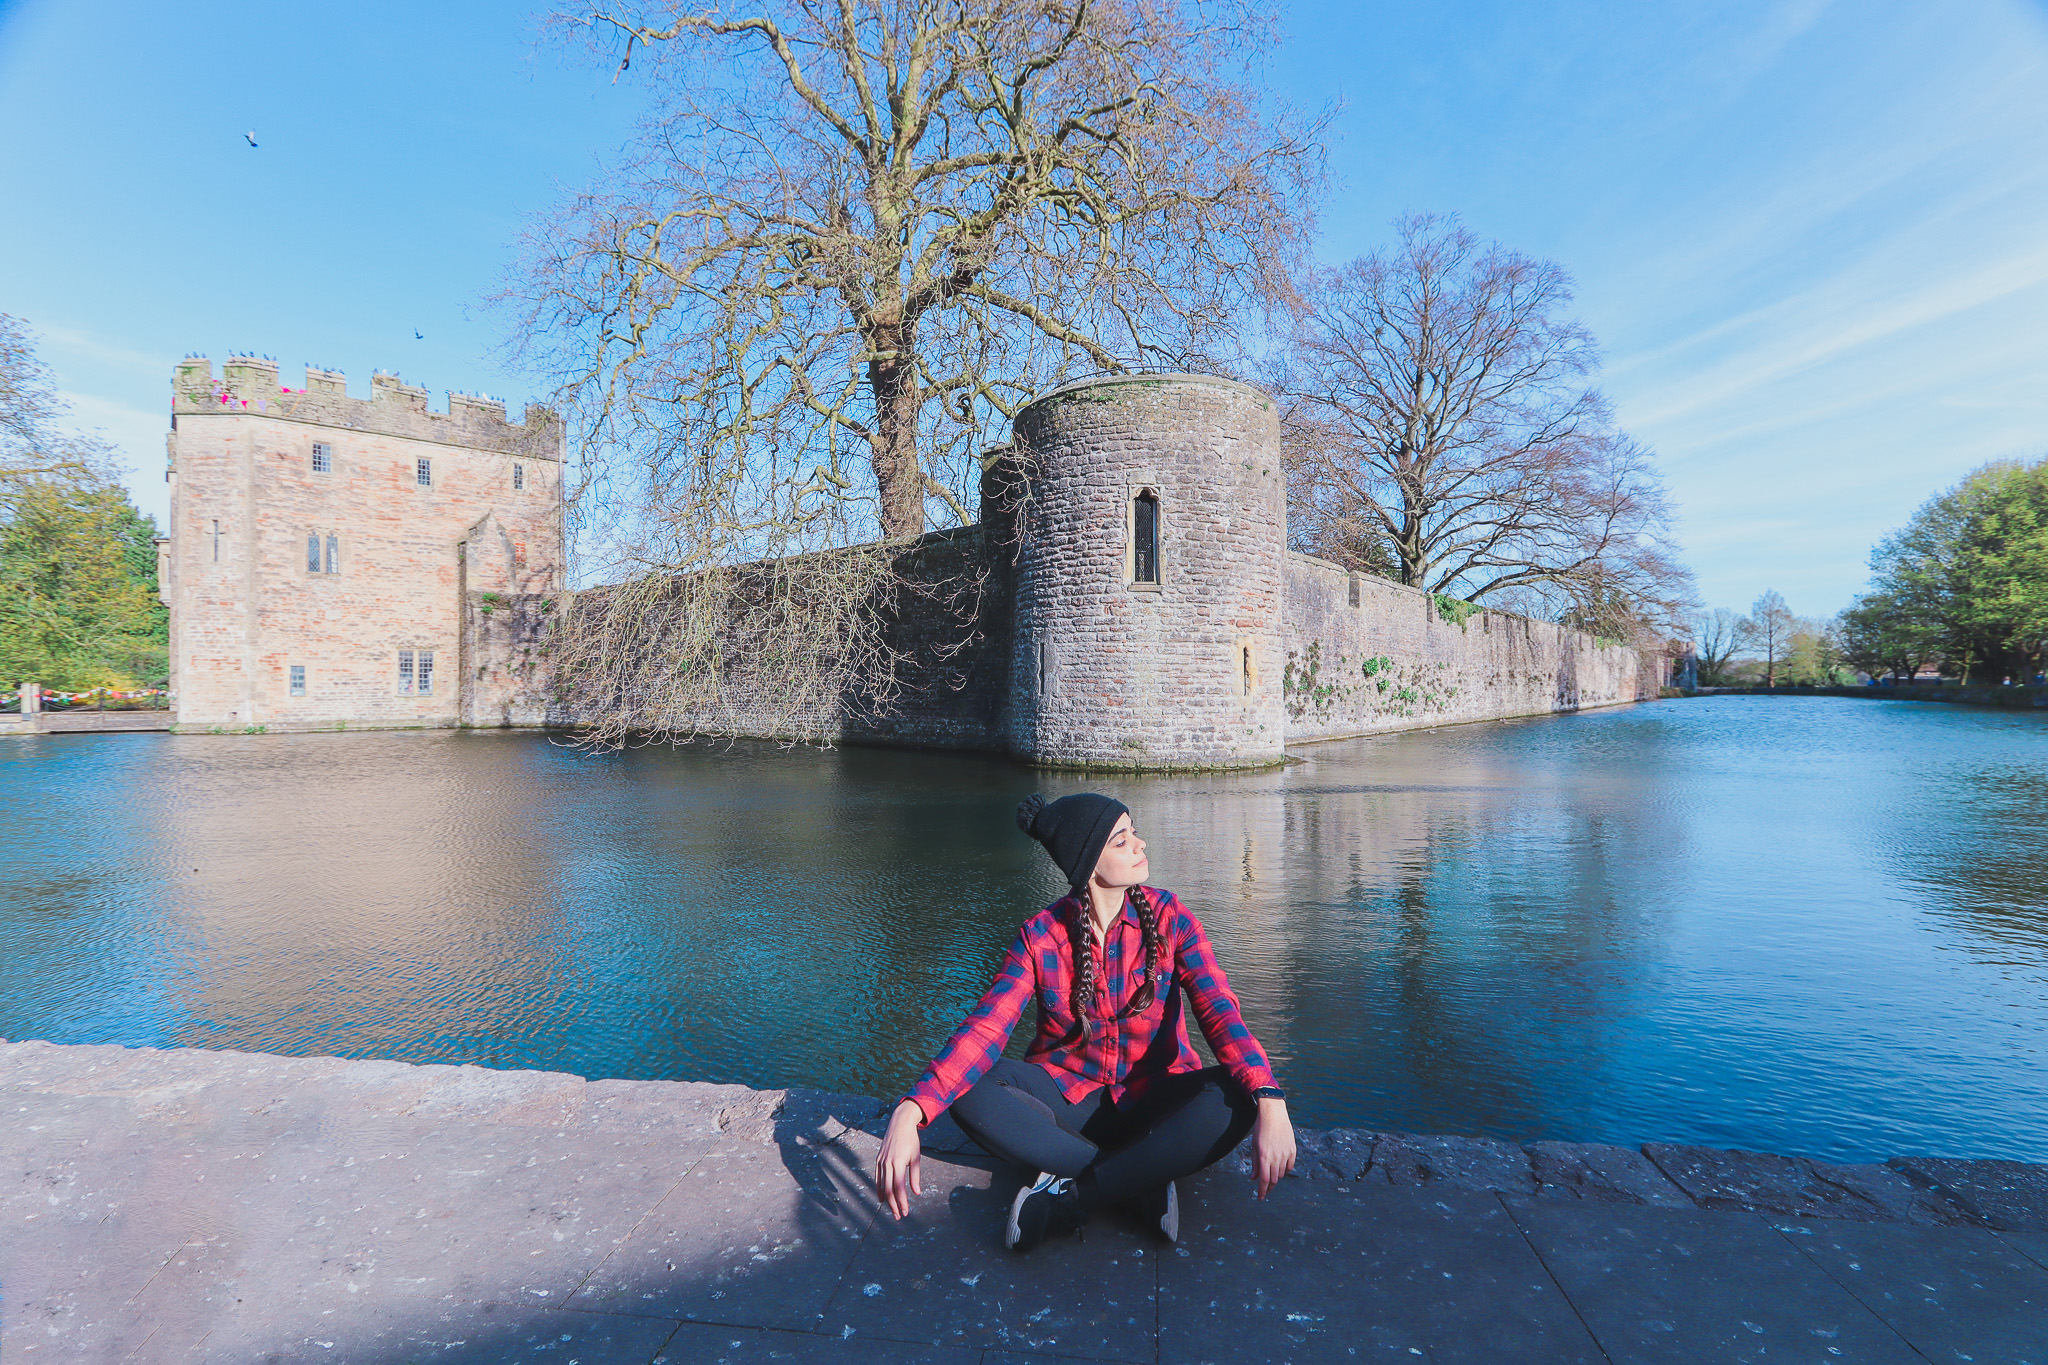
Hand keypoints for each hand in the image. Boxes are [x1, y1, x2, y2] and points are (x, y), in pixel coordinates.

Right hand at [874, 1099, 924, 1218]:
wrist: (899, 1124)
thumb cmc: (911, 1141)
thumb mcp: (916, 1157)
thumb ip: (915, 1176)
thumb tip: (916, 1193)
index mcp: (898, 1163)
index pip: (899, 1187)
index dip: (902, 1201)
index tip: (906, 1211)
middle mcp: (887, 1163)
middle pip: (889, 1189)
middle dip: (894, 1204)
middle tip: (900, 1216)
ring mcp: (881, 1162)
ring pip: (882, 1186)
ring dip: (887, 1200)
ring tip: (893, 1211)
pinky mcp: (878, 1160)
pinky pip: (877, 1178)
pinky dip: (879, 1190)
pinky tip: (882, 1198)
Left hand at [1251, 1096, 1294, 1198]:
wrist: (1274, 1114)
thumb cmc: (1261, 1129)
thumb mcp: (1254, 1145)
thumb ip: (1254, 1163)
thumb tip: (1253, 1178)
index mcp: (1264, 1156)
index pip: (1264, 1180)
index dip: (1262, 1191)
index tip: (1260, 1197)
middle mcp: (1275, 1157)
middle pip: (1274, 1179)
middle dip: (1268, 1187)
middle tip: (1264, 1190)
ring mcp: (1285, 1154)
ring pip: (1282, 1174)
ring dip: (1276, 1178)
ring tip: (1271, 1176)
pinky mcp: (1292, 1150)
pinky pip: (1290, 1166)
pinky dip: (1285, 1170)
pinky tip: (1280, 1169)